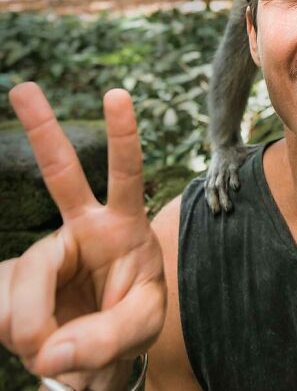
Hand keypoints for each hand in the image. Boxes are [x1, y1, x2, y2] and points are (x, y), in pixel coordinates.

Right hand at [0, 83, 165, 389]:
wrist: (97, 351)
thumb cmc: (129, 320)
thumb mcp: (140, 329)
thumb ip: (106, 340)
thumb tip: (49, 349)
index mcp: (122, 226)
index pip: (126, 174)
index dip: (123, 136)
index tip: (118, 94)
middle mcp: (82, 228)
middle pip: (61, 173)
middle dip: (42, 129)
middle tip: (24, 87)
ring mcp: (46, 252)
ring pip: (27, 278)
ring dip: (37, 328)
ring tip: (56, 350)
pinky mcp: (15, 281)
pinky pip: (3, 311)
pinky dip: (18, 337)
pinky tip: (34, 343)